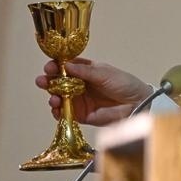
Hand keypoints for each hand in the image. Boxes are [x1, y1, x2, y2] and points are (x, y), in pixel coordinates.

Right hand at [35, 58, 152, 125]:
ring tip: (53, 97)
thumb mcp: (105, 73)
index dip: (56, 66)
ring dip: (52, 96)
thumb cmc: (125, 84)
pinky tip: (56, 108)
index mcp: (85, 70)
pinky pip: (65, 114)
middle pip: (58, 82)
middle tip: (43, 80)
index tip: (50, 66)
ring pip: (59, 97)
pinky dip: (57, 112)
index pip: (65, 66)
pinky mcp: (81, 115)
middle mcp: (79, 84)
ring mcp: (79, 100)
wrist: (137, 104)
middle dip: (48, 80)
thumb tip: (65, 65)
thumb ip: (85, 71)